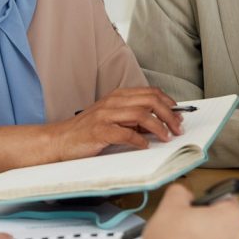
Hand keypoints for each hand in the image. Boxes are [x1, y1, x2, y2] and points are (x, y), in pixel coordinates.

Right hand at [45, 87, 183, 160]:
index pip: (150, 93)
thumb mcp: (112, 119)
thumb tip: (158, 123)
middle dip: (169, 115)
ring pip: (141, 115)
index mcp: (117, 96)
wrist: (59, 140)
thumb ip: (132, 119)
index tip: (179, 115)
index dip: (169, 103)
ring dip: (159, 127)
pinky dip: (139, 140)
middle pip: (150, 101)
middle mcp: (113, 102)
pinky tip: (145, 146)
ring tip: (166, 137)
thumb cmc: (86, 131)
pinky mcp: (99, 131)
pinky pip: (125, 133)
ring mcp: (105, 115)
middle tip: (178, 128)